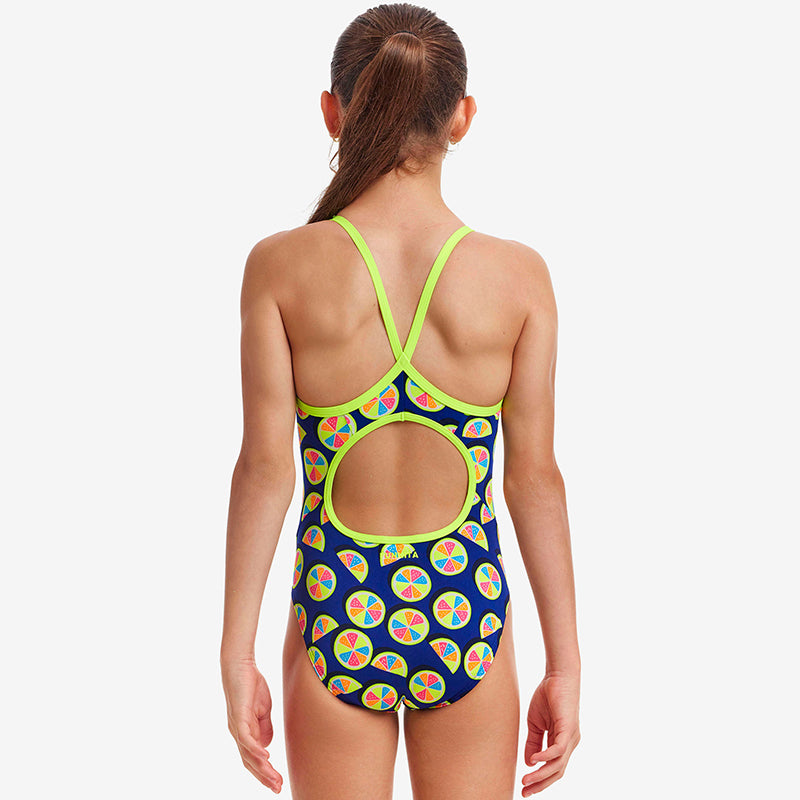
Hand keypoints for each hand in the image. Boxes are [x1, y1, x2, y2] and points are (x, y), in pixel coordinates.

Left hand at [222, 657, 283, 792]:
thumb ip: (265, 727)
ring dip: (262, 769)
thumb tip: (268, 746)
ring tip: (274, 779)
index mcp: (244, 732)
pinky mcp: (239, 717)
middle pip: (250, 762)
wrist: (240, 665)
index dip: (265, 772)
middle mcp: (238, 734)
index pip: (253, 759)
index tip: (277, 783)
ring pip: (248, 755)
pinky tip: (266, 757)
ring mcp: (237, 727)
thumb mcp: (263, 709)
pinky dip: (255, 750)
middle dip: (264, 777)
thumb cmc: (251, 684)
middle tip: (278, 788)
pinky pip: (246, 739)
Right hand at [521, 672, 580, 795]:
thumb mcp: (536, 723)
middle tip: (525, 792)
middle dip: (541, 783)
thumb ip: (533, 742)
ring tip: (526, 781)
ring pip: (558, 765)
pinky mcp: (568, 729)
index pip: (553, 767)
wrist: (558, 675)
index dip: (540, 779)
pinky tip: (533, 761)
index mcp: (563, 742)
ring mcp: (571, 737)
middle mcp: (570, 743)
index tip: (525, 788)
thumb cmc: (548, 695)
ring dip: (541, 775)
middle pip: (557, 771)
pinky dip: (545, 757)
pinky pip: (558, 750)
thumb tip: (528, 762)